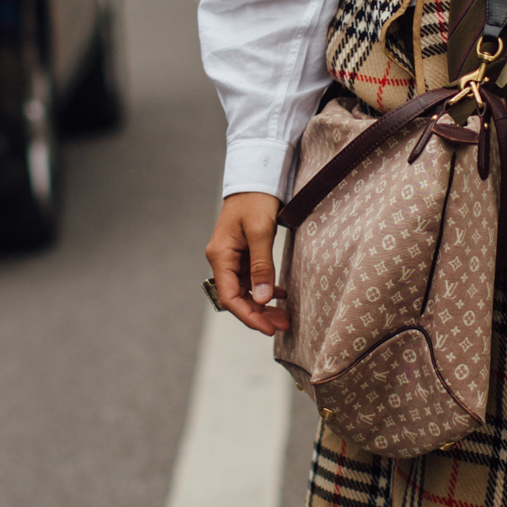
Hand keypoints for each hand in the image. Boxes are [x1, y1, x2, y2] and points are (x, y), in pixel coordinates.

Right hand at [206, 192, 287, 335]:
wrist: (256, 177)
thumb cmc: (255, 200)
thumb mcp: (261, 232)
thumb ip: (262, 266)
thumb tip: (262, 299)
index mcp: (220, 256)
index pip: (230, 297)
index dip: (248, 316)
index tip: (268, 329)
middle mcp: (222, 259)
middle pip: (238, 297)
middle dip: (259, 314)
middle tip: (283, 325)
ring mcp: (232, 257)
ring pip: (246, 290)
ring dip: (264, 304)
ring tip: (285, 316)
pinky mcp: (243, 253)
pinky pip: (252, 278)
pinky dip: (266, 289)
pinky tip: (281, 295)